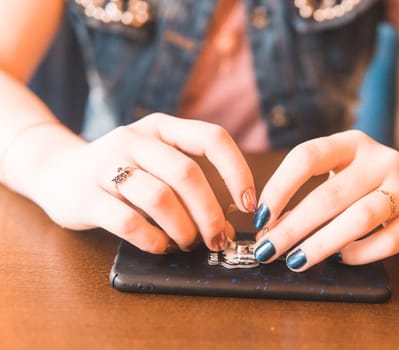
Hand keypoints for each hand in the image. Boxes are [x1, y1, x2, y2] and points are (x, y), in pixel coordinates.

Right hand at [31, 113, 256, 252]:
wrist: (56, 171)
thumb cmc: (122, 171)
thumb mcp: (156, 161)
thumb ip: (189, 184)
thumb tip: (227, 225)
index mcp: (161, 126)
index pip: (212, 138)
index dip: (237, 171)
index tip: (249, 204)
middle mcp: (135, 139)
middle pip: (187, 174)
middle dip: (210, 214)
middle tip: (218, 238)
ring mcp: (107, 165)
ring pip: (160, 198)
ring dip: (183, 229)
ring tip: (188, 242)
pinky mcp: (86, 197)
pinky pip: (129, 223)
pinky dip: (153, 240)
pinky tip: (160, 246)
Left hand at [252, 130, 398, 270]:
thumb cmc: (365, 183)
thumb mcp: (338, 175)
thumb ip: (307, 195)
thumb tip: (269, 230)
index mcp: (351, 143)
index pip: (307, 157)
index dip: (279, 187)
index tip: (260, 216)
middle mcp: (380, 160)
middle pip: (329, 195)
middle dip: (292, 227)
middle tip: (268, 250)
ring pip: (359, 218)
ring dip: (321, 244)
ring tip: (296, 260)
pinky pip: (388, 241)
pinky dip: (359, 254)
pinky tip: (340, 259)